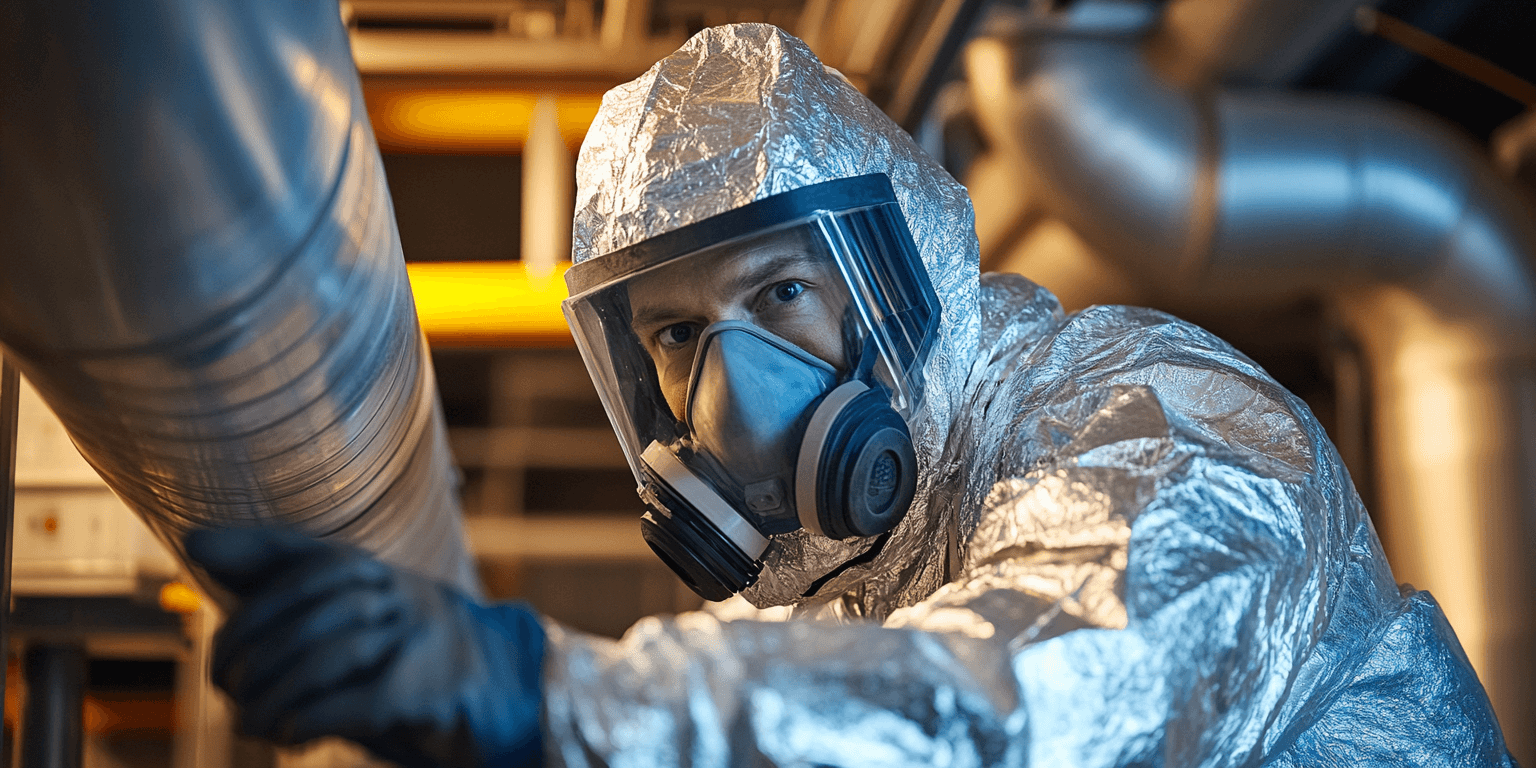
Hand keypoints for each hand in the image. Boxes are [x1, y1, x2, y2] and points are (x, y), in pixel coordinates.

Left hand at [184, 527, 543, 767]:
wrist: (511, 700)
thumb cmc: (416, 667)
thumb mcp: (361, 631)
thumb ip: (299, 611)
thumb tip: (208, 555)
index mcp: (386, 576)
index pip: (312, 554)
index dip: (256, 549)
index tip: (199, 548)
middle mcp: (407, 593)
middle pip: (310, 606)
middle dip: (249, 645)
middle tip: (224, 683)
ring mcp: (423, 637)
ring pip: (328, 654)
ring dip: (272, 694)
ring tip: (248, 721)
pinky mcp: (432, 688)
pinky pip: (354, 700)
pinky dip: (306, 720)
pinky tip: (286, 735)